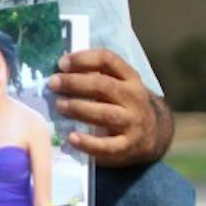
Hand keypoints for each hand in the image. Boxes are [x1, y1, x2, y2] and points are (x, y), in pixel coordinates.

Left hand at [51, 49, 171, 166]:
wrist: (152, 134)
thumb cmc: (123, 103)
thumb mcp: (117, 85)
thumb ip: (94, 76)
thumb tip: (59, 72)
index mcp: (130, 78)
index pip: (108, 60)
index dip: (83, 59)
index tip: (61, 63)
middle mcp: (134, 98)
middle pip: (104, 86)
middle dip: (75, 83)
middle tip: (53, 84)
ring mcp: (133, 122)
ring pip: (106, 114)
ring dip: (79, 108)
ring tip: (60, 105)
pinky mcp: (128, 146)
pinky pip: (108, 146)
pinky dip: (88, 142)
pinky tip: (71, 137)